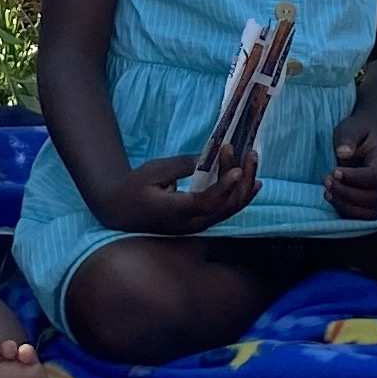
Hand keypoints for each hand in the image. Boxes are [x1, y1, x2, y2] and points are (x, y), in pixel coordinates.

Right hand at [103, 151, 257, 233]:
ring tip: (253, 160)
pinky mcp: (201, 221)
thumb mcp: (151, 172)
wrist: (122, 211)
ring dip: (245, 185)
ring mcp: (198, 224)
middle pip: (226, 207)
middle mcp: (192, 223)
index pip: (207, 203)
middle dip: (242, 180)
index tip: (237, 169)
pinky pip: (226, 211)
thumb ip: (177, 167)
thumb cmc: (134, 189)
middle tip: (249, 153)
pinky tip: (254, 182)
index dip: (225, 187)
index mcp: (176, 212)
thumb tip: (203, 160)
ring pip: (230, 209)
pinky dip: (242, 195)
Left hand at [325, 114, 376, 220]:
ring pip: (371, 212)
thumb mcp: (352, 128)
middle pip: (373, 197)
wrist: (368, 140)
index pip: (375, 175)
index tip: (335, 171)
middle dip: (346, 192)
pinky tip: (332, 198)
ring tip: (327, 192)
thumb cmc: (359, 134)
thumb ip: (348, 138)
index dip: (354, 178)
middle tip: (327, 180)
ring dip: (346, 205)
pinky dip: (347, 212)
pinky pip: (365, 217)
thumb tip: (343, 153)